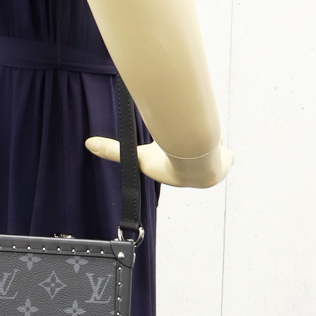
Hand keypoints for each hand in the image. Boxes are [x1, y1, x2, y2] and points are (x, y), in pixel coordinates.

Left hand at [84, 135, 233, 188]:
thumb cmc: (166, 162)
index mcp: (180, 174)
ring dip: (202, 144)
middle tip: (186, 145)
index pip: (177, 164)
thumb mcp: (135, 154)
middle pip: (193, 155)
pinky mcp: (227, 159)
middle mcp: (197, 172)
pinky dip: (218, 144)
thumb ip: (112, 149)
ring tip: (198, 141)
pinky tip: (213, 141)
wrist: (194, 161)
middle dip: (190, 148)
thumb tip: (88, 143)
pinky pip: (223, 150)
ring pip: (209, 149)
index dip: (174, 156)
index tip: (171, 152)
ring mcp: (214, 166)